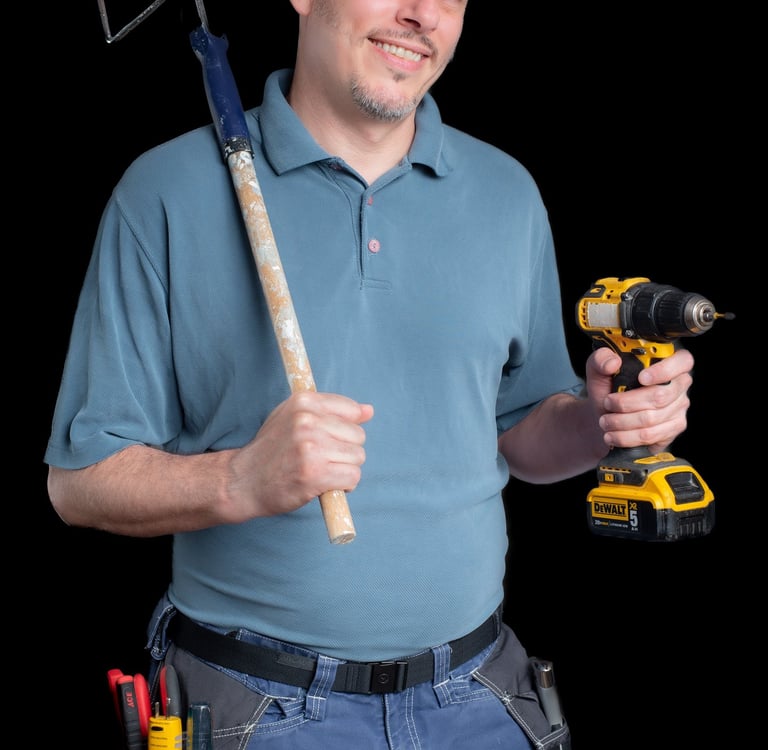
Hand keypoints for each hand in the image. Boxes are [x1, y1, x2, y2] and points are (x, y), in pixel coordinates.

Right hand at [228, 392, 374, 518]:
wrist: (243, 481)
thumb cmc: (271, 450)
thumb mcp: (293, 418)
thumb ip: (331, 411)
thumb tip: (369, 410)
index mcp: (303, 402)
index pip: (351, 410)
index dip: (345, 430)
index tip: (328, 440)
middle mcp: (307, 421)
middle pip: (358, 436)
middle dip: (345, 451)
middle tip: (322, 459)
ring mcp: (311, 447)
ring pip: (357, 457)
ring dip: (345, 469)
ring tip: (322, 471)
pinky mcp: (314, 474)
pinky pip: (352, 477)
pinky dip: (344, 485)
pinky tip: (325, 484)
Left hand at [586, 347, 693, 454]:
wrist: (607, 415)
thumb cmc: (608, 389)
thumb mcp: (598, 370)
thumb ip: (600, 360)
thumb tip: (612, 362)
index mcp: (667, 361)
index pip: (682, 361)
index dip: (664, 370)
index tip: (641, 378)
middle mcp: (678, 383)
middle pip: (660, 396)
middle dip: (626, 403)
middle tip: (607, 403)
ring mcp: (679, 406)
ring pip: (652, 419)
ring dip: (622, 422)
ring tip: (605, 421)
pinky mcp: (674, 427)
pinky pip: (652, 435)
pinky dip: (627, 437)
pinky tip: (613, 435)